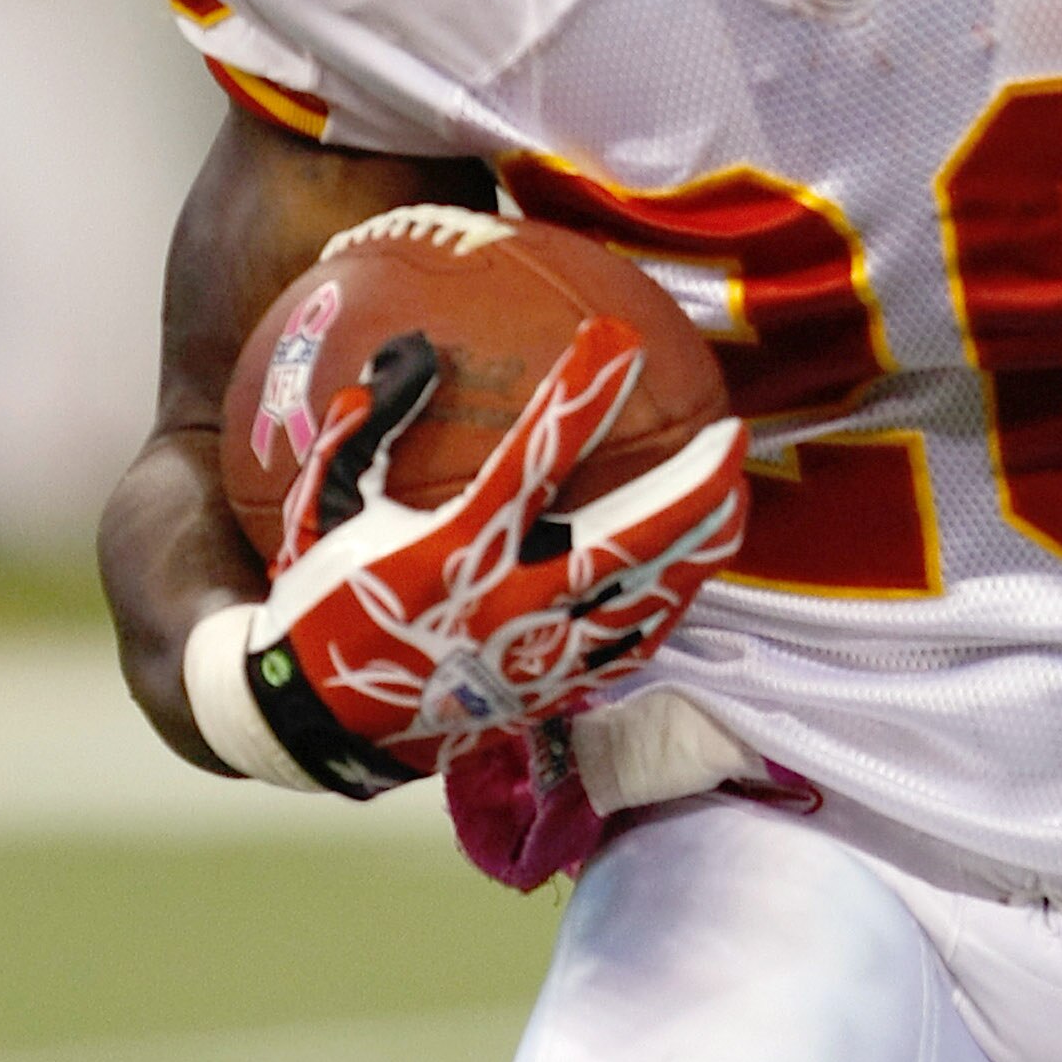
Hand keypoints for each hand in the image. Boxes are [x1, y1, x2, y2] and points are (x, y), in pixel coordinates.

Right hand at [229, 317, 747, 793]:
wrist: (322, 723)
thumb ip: (366, 431)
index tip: (618, 338)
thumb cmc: (323, 602)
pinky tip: (693, 575)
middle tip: (732, 435)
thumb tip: (413, 352)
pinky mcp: (550, 692)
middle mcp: (509, 602)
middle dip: (687, 486)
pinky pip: (628, 649)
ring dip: (698, 546)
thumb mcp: (325, 507)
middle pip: (624, 540)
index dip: (580, 394)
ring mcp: (538, 655)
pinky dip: (668, 607)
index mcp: (454, 548)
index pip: (535, 456)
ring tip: (738, 498)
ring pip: (644, 598)